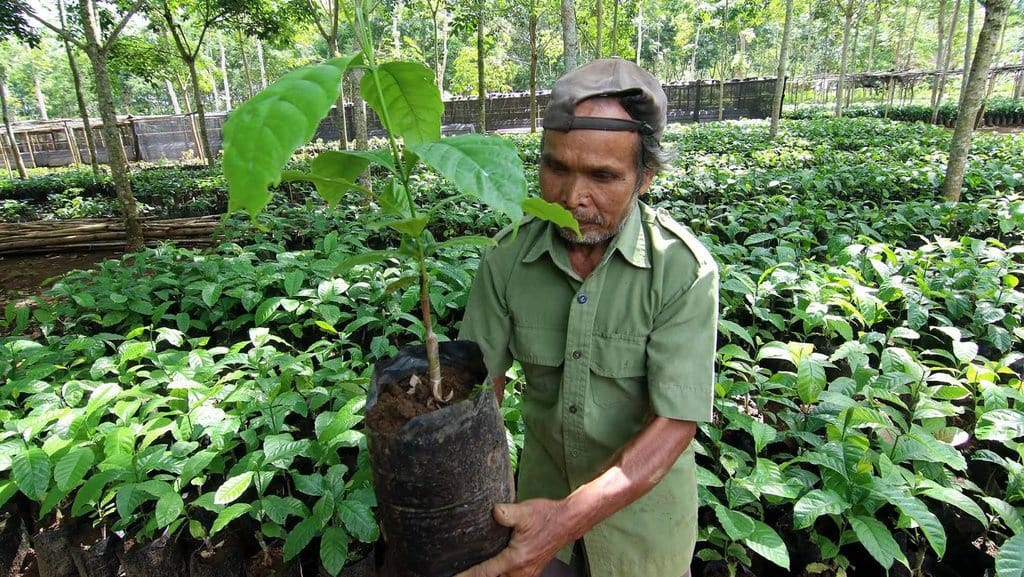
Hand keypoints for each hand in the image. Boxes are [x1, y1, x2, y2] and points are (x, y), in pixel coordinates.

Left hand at [454, 499, 574, 576]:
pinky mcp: (530, 571)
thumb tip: (492, 511)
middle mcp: (520, 572)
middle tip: (460, 574)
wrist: (568, 521)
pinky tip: (493, 571)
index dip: (466, 576)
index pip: (485, 573)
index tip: (453, 576)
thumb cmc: (546, 516)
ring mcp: (527, 574)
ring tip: (473, 572)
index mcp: (515, 560)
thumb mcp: (524, 512)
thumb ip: (506, 513)